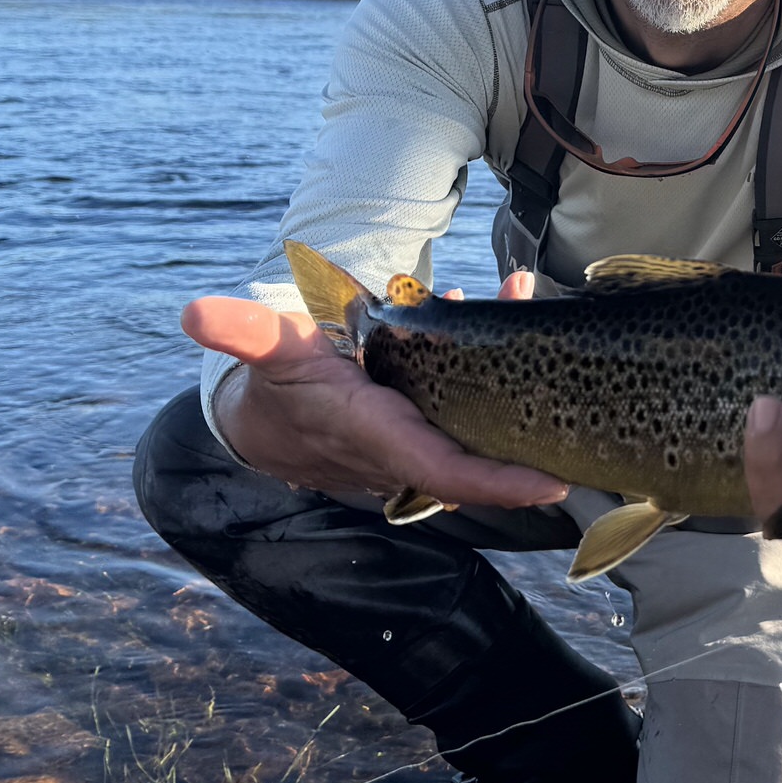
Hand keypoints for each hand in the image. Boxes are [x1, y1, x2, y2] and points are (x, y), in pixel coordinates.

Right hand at [182, 269, 564, 508]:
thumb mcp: (263, 351)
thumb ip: (240, 333)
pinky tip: (509, 300)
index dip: (498, 482)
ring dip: (523, 377)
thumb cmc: (276, 385)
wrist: (268, 421)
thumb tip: (197, 312)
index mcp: (374, 434)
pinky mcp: (436, 428)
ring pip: (489, 424)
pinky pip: (482, 407)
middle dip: (537, 426)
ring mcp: (427, 442)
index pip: (444, 470)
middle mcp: (409, 448)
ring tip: (530, 303)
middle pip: (486, 453)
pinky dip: (504, 361)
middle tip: (584, 391)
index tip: (552, 482)